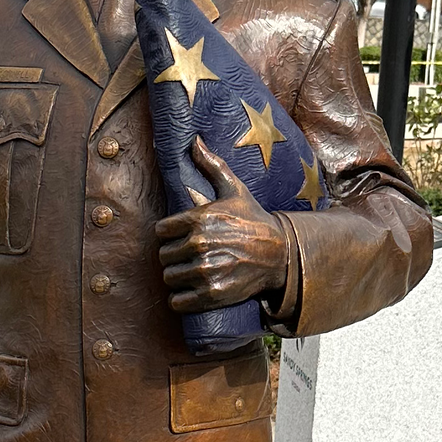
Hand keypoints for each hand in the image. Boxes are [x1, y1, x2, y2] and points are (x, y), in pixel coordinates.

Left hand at [155, 136, 288, 312]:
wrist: (280, 255)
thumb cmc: (253, 220)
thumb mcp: (234, 190)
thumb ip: (211, 165)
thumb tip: (194, 140)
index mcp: (200, 218)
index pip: (161, 231)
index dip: (170, 234)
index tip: (181, 236)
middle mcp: (200, 244)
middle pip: (164, 255)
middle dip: (174, 255)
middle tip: (189, 255)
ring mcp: (206, 271)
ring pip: (169, 278)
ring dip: (177, 277)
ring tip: (192, 272)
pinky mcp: (212, 294)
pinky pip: (178, 301)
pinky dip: (182, 299)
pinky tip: (193, 291)